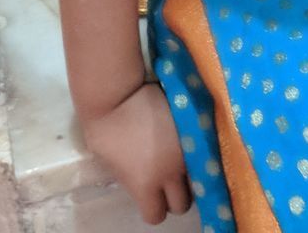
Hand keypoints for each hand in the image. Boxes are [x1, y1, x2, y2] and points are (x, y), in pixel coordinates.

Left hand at [83, 82, 192, 224]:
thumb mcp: (110, 166)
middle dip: (175, 195)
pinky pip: (204, 149)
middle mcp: (170, 172)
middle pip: (182, 203)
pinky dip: (199, 150)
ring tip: (180, 160)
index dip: (153, 207)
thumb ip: (131, 181)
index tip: (151, 194)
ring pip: (198, 176)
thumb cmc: (104, 129)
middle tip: (168, 178)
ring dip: (190, 174)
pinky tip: (189, 142)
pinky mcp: (194, 127)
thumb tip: (141, 183)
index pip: (156, 215)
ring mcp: (186, 148)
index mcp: (145, 185)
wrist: (116, 93)